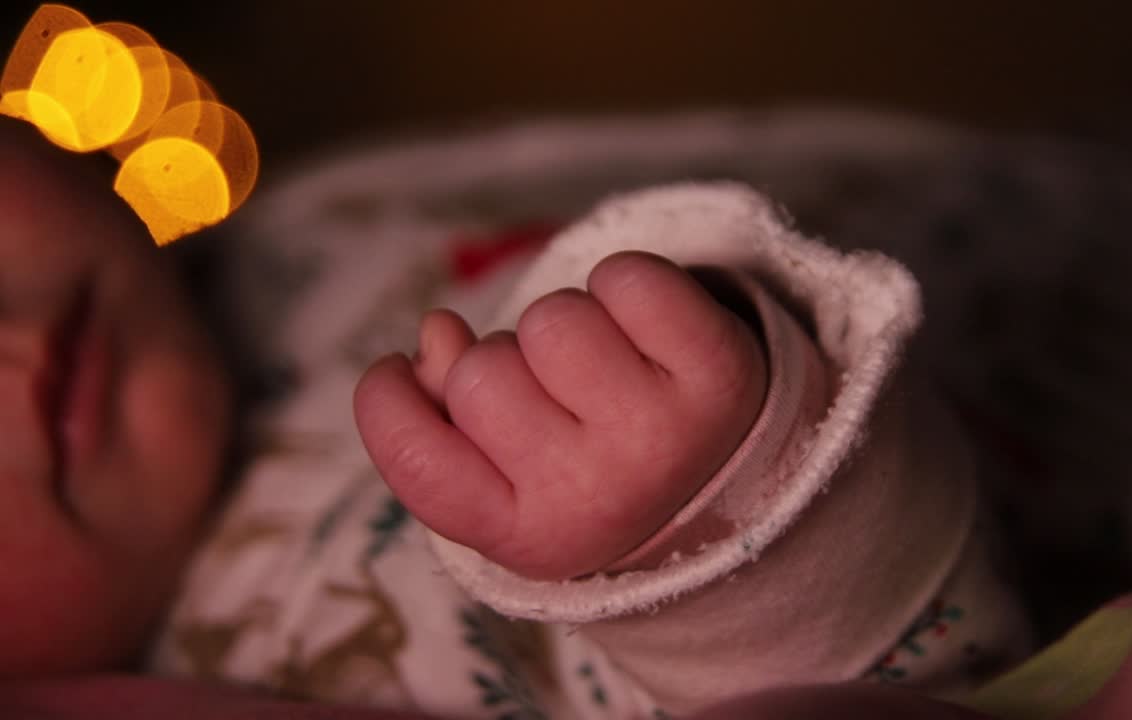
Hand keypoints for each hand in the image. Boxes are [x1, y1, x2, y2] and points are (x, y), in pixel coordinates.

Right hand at [354, 251, 765, 579]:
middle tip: (550, 390)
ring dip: (564, 325)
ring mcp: (661, 435)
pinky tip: (645, 330)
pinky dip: (627, 285)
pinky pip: (627, 280)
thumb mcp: (508, 472)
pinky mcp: (717, 371)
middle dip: (501, 363)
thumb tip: (439, 334)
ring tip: (603, 364)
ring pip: (548, 321)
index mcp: (529, 538)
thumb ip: (442, 420)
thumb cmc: (585, 461)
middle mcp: (596, 497)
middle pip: (478, 373)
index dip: (388, 399)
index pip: (416, 459)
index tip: (402, 371)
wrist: (722, 471)